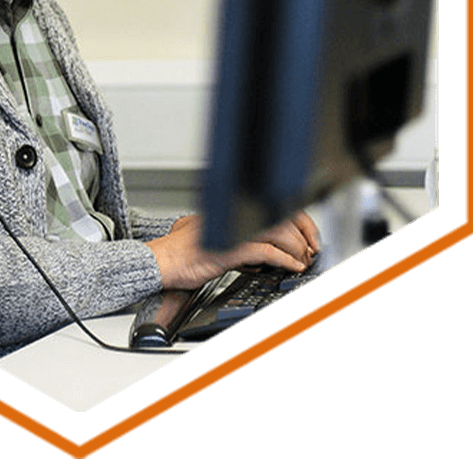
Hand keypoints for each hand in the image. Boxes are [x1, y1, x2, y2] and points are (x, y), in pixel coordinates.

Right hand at [146, 212, 319, 289]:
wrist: (160, 262)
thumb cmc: (180, 254)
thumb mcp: (212, 239)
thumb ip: (234, 241)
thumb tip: (256, 252)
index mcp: (229, 210)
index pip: (272, 205)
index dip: (296, 219)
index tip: (308, 235)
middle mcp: (232, 216)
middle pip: (280, 215)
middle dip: (303, 233)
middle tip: (312, 250)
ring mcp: (230, 232)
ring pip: (277, 232)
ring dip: (296, 248)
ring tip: (303, 261)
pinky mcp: (228, 250)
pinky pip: (265, 252)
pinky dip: (284, 260)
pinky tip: (291, 267)